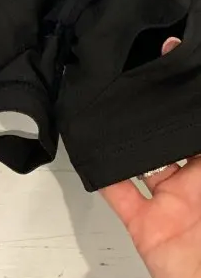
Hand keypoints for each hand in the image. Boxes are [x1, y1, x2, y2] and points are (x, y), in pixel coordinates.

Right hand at [101, 37, 200, 277]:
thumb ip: (197, 149)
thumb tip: (191, 120)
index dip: (193, 90)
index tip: (176, 53)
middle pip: (177, 134)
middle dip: (162, 104)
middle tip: (138, 66)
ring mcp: (173, 203)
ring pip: (146, 156)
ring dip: (130, 131)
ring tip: (111, 94)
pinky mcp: (146, 224)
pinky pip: (119, 190)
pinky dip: (103, 170)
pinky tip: (88, 141)